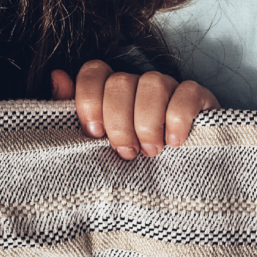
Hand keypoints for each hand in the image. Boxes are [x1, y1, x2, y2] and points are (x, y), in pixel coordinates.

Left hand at [50, 60, 218, 158]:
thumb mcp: (98, 145)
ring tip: (151, 151)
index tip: (94, 134)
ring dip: (147, 122)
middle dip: (118, 121)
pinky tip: (175, 142)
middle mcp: (139, 84)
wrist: (181, 184)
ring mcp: (170, 88)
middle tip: (126, 153)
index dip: (89, 100)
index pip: (94, 72)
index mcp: (111, 90)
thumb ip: (75, 113)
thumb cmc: (131, 164)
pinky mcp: (199, 98)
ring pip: (153, 82)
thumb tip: (56, 76)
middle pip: (121, 82)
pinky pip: (187, 92)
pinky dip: (178, 118)